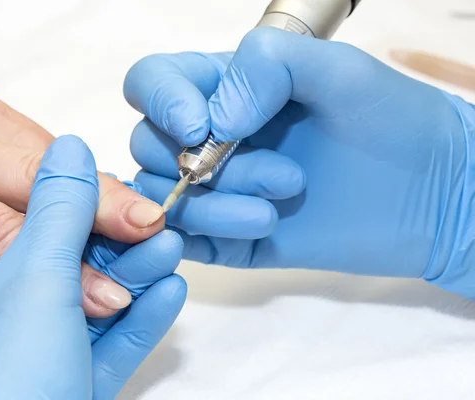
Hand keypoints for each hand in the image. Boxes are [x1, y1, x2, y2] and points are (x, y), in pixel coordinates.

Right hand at [0, 76, 165, 315]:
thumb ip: (21, 153)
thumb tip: (87, 184)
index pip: (55, 159)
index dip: (102, 191)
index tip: (147, 216)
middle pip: (36, 185)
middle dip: (96, 214)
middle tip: (146, 238)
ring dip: (57, 267)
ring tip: (107, 294)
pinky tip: (27, 301)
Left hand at [0, 135, 186, 399]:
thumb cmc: (10, 381)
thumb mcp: (34, 280)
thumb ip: (57, 211)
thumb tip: (71, 146)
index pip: (31, 240)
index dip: (80, 214)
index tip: (120, 195)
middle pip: (71, 276)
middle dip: (121, 249)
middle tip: (159, 223)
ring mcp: (39, 367)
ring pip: (97, 312)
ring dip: (138, 281)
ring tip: (172, 251)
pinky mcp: (73, 392)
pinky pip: (109, 351)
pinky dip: (141, 323)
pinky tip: (171, 295)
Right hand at [123, 27, 474, 297]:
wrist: (432, 195)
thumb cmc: (394, 121)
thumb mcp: (340, 70)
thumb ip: (269, 65)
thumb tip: (213, 119)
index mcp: (227, 87)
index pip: (152, 83)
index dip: (160, 101)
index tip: (198, 124)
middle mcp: (212, 136)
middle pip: (147, 145)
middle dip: (203, 162)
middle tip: (279, 170)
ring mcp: (220, 190)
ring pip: (163, 197)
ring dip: (214, 203)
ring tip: (280, 204)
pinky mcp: (231, 236)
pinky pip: (189, 241)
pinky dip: (213, 234)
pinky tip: (264, 226)